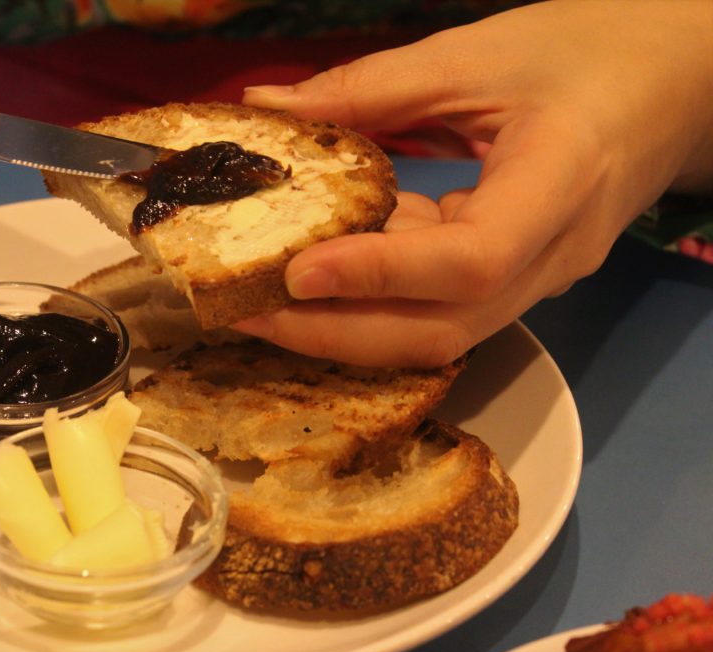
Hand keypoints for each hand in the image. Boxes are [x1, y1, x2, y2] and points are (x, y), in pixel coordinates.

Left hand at [236, 0, 712, 367]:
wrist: (669, 85)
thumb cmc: (584, 53)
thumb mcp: (476, 55)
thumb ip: (370, 88)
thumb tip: (269, 106)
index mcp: (560, 182)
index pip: (469, 258)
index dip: (379, 273)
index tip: (294, 271)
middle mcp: (552, 255)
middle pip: (441, 328)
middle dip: (335, 331)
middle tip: (244, 311)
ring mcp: (538, 280)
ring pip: (437, 335)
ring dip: (345, 331)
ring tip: (262, 308)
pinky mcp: (516, 281)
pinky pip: (441, 312)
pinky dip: (374, 304)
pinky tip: (319, 281)